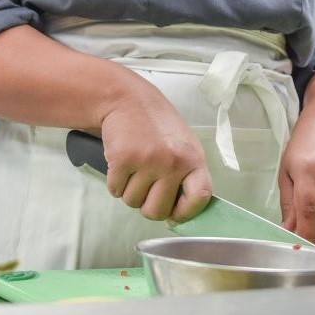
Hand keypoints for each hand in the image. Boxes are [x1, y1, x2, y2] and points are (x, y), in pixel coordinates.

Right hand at [100, 90, 211, 222]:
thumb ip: (186, 176)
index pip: (200, 198)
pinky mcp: (123, 159)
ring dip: (129, 191)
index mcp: (193, 159)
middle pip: (157, 211)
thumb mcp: (183, 146)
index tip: (174, 213)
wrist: (128, 99)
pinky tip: (122, 163)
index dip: (186, 212)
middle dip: (147, 206)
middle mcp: (173, 162)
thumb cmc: (157, 126)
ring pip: (133, 202)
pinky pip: (115, 190)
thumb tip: (177, 215)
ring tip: (134, 168)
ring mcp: (147, 161)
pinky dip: (115, 182)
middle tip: (145, 187)